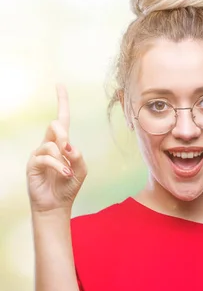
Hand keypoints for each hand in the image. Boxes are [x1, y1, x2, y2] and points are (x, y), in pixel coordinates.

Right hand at [26, 85, 86, 212]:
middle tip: (68, 151)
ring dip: (64, 159)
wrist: (56, 205)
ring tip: (68, 173)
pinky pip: (45, 157)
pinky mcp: (32, 164)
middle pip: (55, 125)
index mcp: (61, 144)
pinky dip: (58, 166)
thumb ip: (78, 155)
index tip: (60, 85)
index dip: (62, 102)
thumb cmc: (68, 186)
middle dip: (64, 135)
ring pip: (51, 144)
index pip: (61, 119)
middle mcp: (48, 145)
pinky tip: (65, 174)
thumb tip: (67, 145)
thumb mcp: (81, 169)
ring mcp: (39, 154)